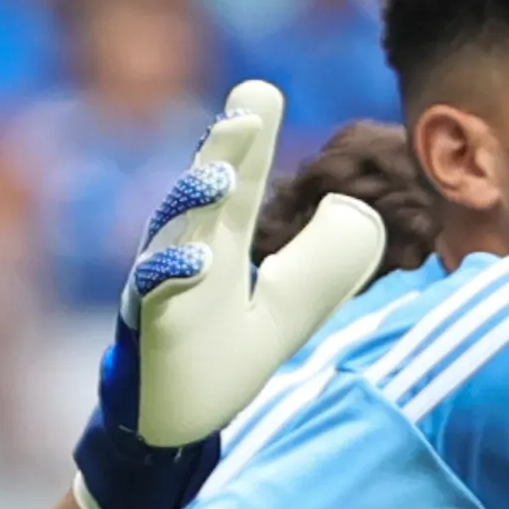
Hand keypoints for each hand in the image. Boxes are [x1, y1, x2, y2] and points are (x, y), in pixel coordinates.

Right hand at [72, 81, 383, 508]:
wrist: (177, 417)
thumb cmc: (225, 352)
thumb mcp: (292, 301)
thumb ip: (326, 258)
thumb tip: (356, 207)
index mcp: (221, 241)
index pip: (240, 182)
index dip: (250, 139)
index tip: (261, 91)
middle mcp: (189, 251)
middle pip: (206, 191)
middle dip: (225, 148)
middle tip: (247, 108)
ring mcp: (165, 285)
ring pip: (176, 233)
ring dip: (193, 200)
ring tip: (219, 174)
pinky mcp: (152, 325)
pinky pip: (156, 295)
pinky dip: (171, 275)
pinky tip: (194, 261)